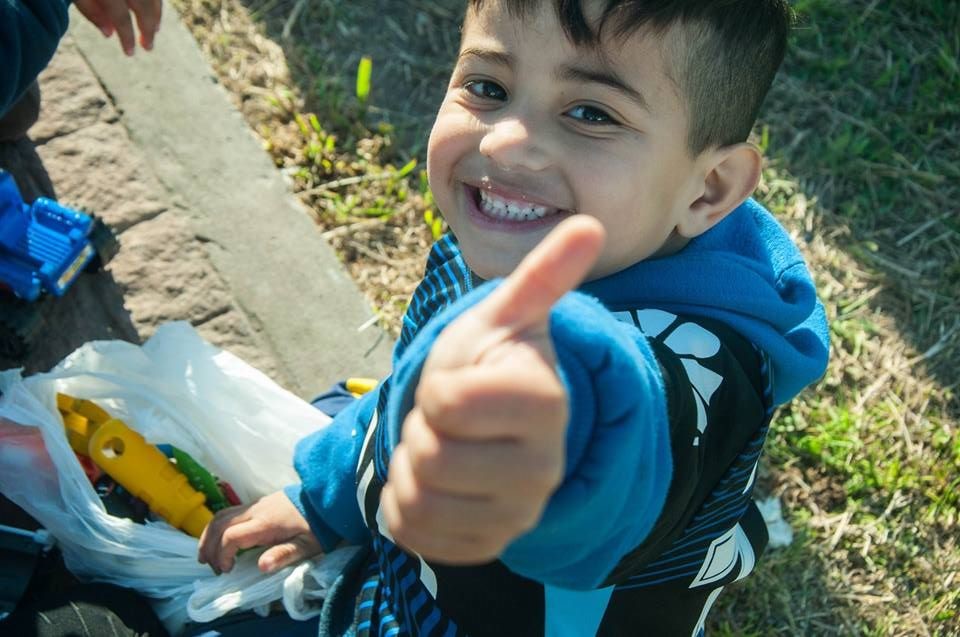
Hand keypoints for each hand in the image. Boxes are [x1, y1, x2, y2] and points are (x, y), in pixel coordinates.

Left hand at [74, 0, 162, 55]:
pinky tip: (153, 11)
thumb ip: (89, 11)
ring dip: (156, 14)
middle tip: (148, 47)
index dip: (127, 36)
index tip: (130, 53)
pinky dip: (155, 2)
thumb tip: (109, 34)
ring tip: (155, 30)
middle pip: (143, 6)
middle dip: (147, 29)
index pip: (121, 16)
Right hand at [197, 490, 322, 574]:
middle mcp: (256, 511)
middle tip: (209, 567)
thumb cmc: (318, 527)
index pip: (231, 536)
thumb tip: (261, 567)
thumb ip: (284, 555)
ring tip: (206, 556)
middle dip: (208, 546)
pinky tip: (220, 541)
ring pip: (221, 516)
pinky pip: (230, 513)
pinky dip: (218, 527)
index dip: (222, 555)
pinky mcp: (258, 504)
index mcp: (266, 523)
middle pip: (219, 524)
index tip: (226, 571)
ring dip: (209, 535)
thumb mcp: (307, 545)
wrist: (327, 499)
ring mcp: (256, 505)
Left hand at [381, 216, 604, 563]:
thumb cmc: (492, 361)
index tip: (462, 380)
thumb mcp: (505, 316)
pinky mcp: (488, 545)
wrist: (494, 422)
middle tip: (448, 420)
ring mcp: (518, 514)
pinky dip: (404, 508)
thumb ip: (542, 276)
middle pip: (432, 458)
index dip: (438, 387)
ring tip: (441, 448)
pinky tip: (433, 485)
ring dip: (409, 469)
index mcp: (545, 403)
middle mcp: (542, 468)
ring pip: (419, 502)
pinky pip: (415, 535)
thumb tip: (590, 224)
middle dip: (422, 430)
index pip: (448, 403)